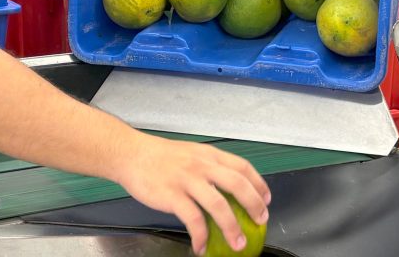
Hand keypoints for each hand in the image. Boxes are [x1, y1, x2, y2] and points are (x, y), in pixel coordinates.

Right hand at [115, 134, 270, 255]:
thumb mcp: (191, 154)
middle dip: (254, 205)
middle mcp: (201, 165)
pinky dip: (200, 236)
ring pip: (218, 205)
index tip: (266, 199)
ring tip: (237, 243)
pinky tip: (201, 245)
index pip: (242, 166)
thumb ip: (208, 168)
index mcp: (208, 155)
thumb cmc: (159, 156)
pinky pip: (193, 219)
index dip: (259, 183)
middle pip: (237, 184)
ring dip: (232, 227)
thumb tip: (228, 189)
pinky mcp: (172, 195)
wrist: (132, 154)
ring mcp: (187, 180)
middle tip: (260, 221)